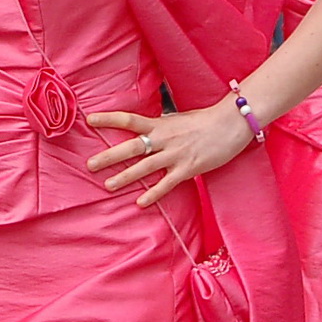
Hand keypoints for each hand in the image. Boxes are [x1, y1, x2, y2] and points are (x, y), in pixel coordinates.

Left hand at [85, 98, 251, 205]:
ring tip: (108, 185)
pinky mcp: (188, 168)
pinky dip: (153, 194)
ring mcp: (176, 154)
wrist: (231, 123)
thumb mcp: (178, 119)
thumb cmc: (205, 121)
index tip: (89, 119)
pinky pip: (167, 184)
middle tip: (90, 165)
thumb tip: (146, 129)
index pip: (129, 119)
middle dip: (109, 156)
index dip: (109, 118)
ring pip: (145, 167)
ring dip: (126, 177)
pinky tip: (141, 203)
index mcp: (161, 123)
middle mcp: (165, 138)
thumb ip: (161, 126)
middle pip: (131, 147)